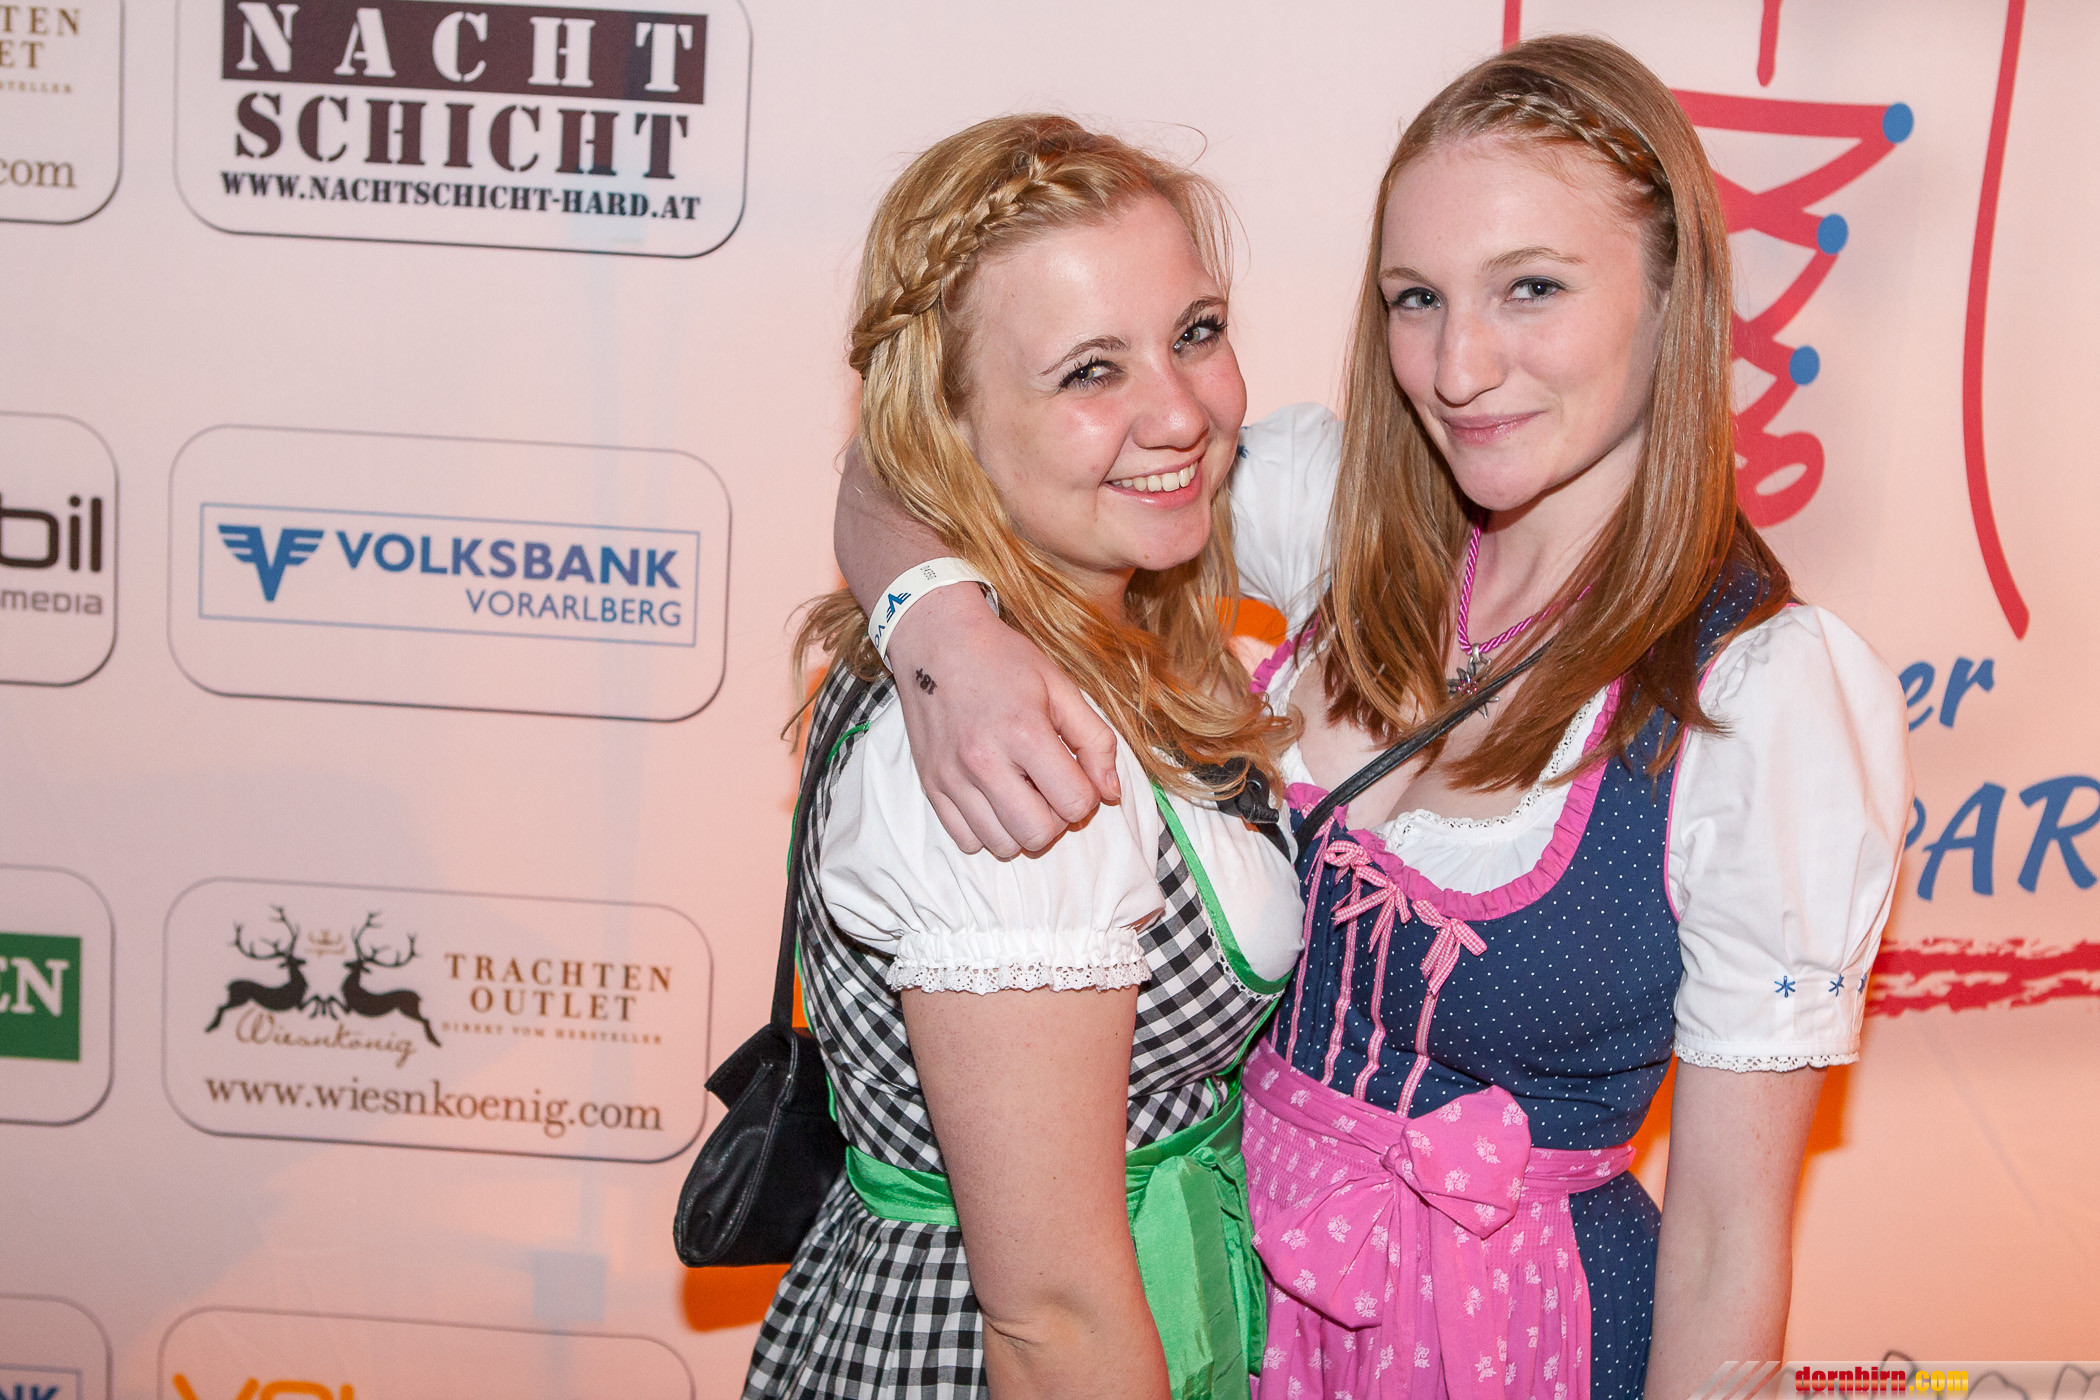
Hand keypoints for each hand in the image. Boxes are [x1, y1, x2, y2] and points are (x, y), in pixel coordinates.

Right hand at [883, 587, 1119, 857]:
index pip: (1075, 802)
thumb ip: (1095, 740)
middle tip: (1050, 788)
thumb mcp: (1060, 687)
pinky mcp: (930, 785)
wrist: (936, 640)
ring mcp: (952, 777)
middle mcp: (984, 761)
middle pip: (1038, 834)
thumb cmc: (1002, 659)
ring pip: (1002, 846)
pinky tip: (993, 798)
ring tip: (1021, 793)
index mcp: (1024, 733)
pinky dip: (987, 830)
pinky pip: (966, 841)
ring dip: (1022, 828)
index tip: (1075, 774)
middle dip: (1056, 819)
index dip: (1086, 795)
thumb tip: (1110, 795)